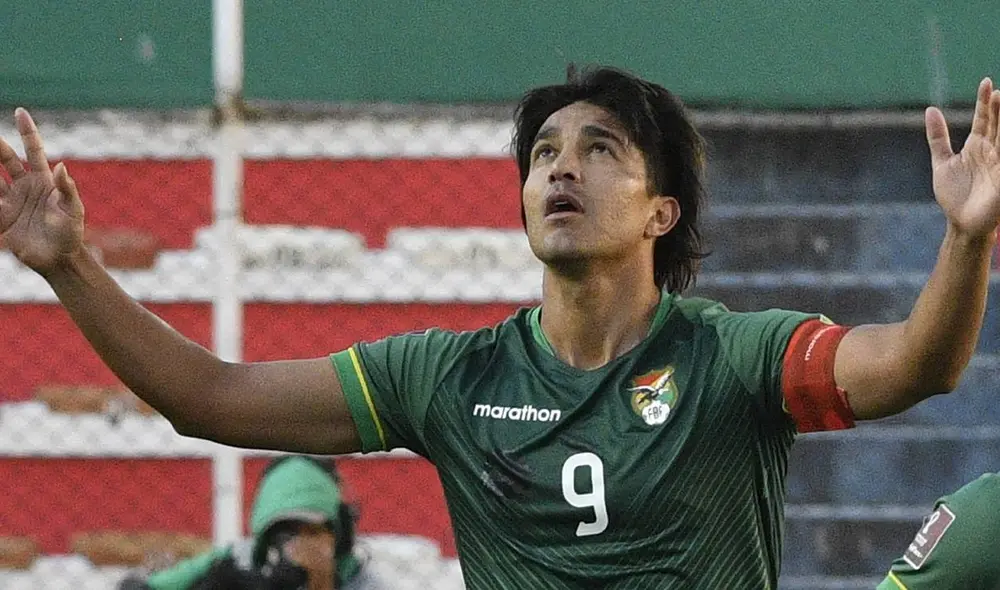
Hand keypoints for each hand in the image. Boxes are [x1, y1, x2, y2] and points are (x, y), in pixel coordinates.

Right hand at [0, 108, 84, 274]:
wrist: (60, 259)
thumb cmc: (71, 233)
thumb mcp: (73, 210)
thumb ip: (66, 189)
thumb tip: (61, 165)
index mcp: (43, 181)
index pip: (33, 150)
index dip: (27, 132)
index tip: (20, 112)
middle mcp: (25, 187)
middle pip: (6, 160)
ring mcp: (11, 202)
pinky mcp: (2, 218)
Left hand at [925, 78, 999, 237]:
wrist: (962, 223)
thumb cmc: (955, 195)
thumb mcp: (942, 162)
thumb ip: (938, 137)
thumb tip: (931, 109)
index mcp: (978, 146)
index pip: (984, 118)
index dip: (985, 102)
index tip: (986, 82)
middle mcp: (992, 151)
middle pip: (998, 124)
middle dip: (999, 108)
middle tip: (998, 91)